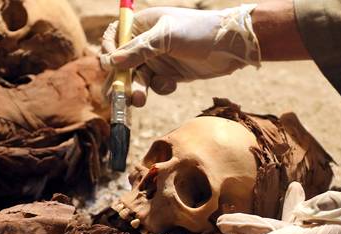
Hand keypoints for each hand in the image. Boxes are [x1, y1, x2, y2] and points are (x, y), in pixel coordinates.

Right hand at [99, 5, 259, 105]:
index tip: (110, 67)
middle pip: (121, 64)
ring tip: (140, 101)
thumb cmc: (199, 32)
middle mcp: (146, 42)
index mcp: (142, 25)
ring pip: (136, 79)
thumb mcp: (167, 38)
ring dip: (137, 90)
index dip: (108, 52)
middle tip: (116, 98)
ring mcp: (157, 59)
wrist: (232, 46)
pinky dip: (159, 88)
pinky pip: (154, 86)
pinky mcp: (168, 74)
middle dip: (120, 81)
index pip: (113, 38)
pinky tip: (172, 84)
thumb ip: (139, 50)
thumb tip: (110, 62)